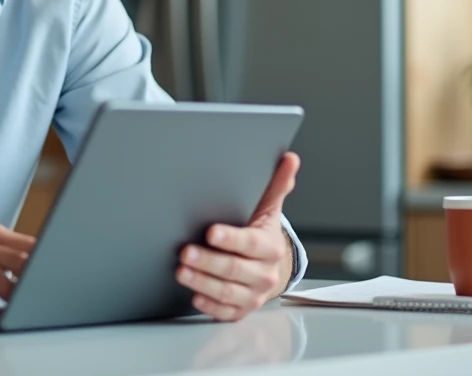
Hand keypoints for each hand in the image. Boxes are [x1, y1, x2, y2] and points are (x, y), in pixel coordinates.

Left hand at [176, 152, 299, 321]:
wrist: (271, 265)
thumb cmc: (262, 233)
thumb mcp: (268, 208)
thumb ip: (276, 184)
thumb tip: (289, 158)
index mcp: (270, 246)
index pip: (250, 243)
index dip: (231, 239)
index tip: (211, 232)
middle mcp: (264, 273)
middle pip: (235, 269)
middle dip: (208, 261)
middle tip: (186, 252)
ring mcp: (254, 294)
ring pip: (228, 293)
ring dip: (203, 283)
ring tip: (182, 271)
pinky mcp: (242, 309)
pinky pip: (226, 312)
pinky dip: (209, 306)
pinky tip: (194, 295)